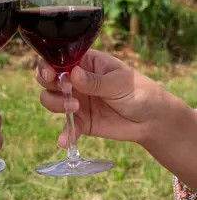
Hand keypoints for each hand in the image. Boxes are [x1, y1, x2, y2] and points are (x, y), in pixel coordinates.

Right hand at [36, 50, 166, 148]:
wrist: (152, 120)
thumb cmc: (138, 91)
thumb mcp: (119, 82)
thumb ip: (95, 81)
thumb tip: (72, 74)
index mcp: (86, 63)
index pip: (59, 59)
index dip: (49, 65)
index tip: (52, 75)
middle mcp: (76, 80)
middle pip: (48, 78)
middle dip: (49, 84)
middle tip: (64, 90)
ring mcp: (77, 101)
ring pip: (51, 100)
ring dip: (56, 104)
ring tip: (75, 108)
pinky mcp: (82, 122)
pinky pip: (67, 127)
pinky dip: (65, 133)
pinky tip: (65, 140)